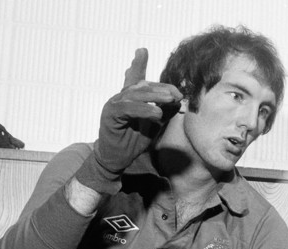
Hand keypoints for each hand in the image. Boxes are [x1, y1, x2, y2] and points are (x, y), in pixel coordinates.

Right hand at [75, 48, 182, 192]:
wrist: (118, 158)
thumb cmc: (134, 140)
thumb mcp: (154, 124)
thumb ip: (163, 111)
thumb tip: (177, 99)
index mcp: (130, 98)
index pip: (135, 78)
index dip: (138, 64)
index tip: (142, 50)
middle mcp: (120, 98)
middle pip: (141, 86)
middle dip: (161, 88)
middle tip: (177, 93)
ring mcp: (113, 105)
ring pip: (135, 95)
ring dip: (155, 96)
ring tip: (171, 100)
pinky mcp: (110, 116)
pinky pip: (127, 109)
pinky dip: (143, 110)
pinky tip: (156, 112)